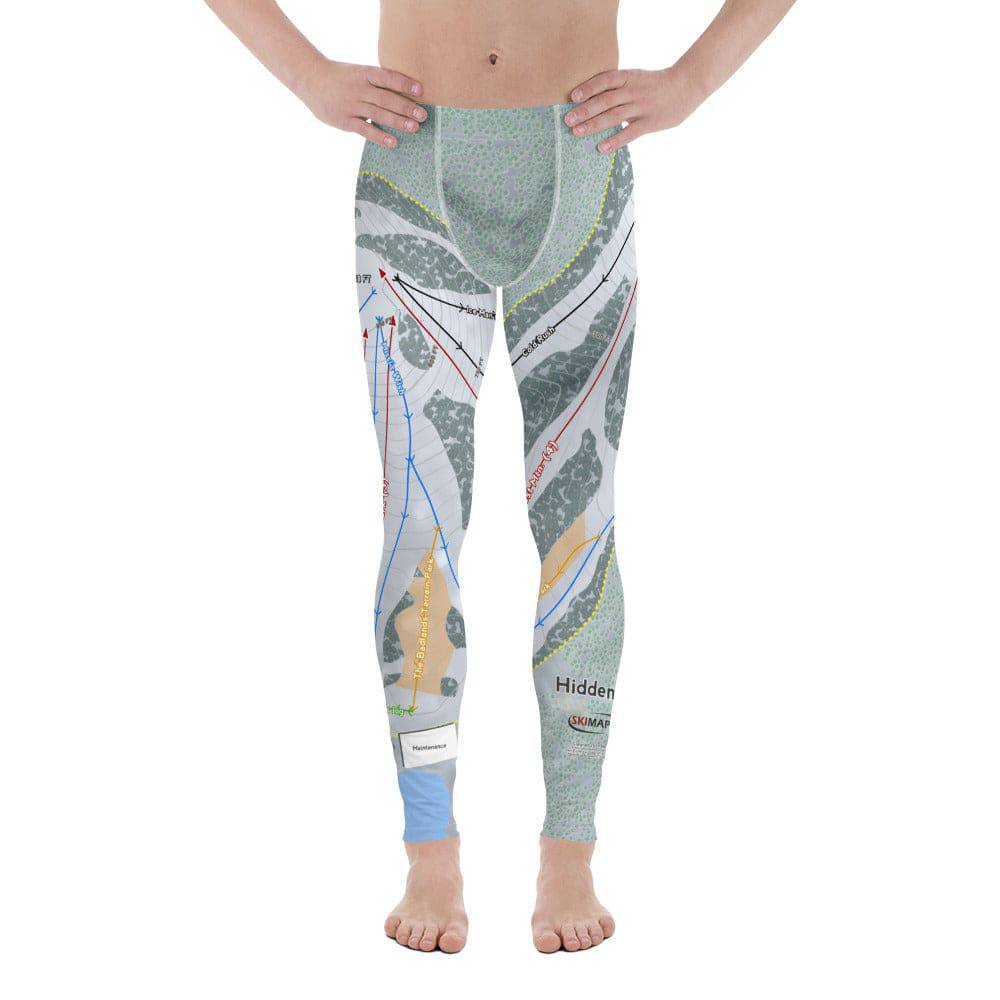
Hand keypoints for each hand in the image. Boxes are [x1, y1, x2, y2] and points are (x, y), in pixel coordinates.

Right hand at [299, 59, 426, 147]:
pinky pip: (365, 130)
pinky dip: (379, 136)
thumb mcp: (358, 72)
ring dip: (398, 121)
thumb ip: (377, 82)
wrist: (311, 79)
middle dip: (406, 107)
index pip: (387, 77)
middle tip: (423, 115)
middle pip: (386, 98)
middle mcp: (359, 89)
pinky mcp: (344, 121)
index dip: (404, 83)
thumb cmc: (341, 77)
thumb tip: (404, 94)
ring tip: (414, 128)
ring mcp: (351, 105)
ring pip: (378, 114)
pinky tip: (393, 142)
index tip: (420, 90)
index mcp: (364, 73)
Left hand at [564, 67, 699, 152]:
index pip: (605, 80)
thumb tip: (594, 98)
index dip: (588, 87)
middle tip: (567, 120)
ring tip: (577, 132)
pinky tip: (601, 148)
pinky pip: (629, 133)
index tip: (573, 97)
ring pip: (614, 116)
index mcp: (629, 77)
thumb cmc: (656, 84)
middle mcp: (633, 91)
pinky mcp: (650, 122)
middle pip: (605, 100)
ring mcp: (642, 107)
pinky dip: (614, 141)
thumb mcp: (637, 78)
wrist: (687, 85)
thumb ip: (619, 86)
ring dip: (594, 125)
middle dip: (585, 110)